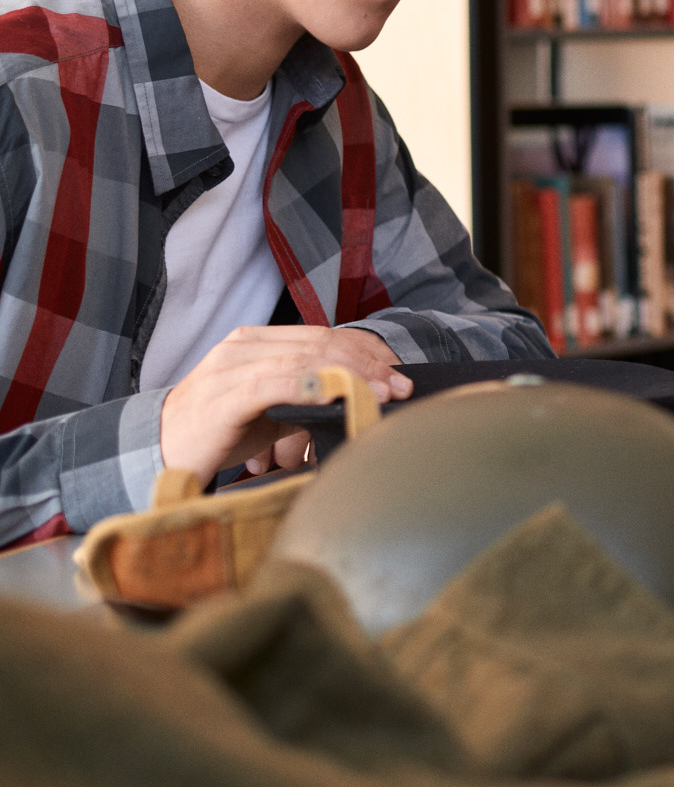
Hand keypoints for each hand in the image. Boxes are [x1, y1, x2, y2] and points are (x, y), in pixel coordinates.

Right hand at [159, 327, 410, 479]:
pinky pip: (275, 384)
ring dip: (351, 376)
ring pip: (304, 360)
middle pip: (320, 344)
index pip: (323, 335)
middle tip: (401, 385)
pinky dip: (313, 387)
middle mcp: (243, 346)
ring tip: (383, 393)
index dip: (366, 351)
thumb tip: (361, 398)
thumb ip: (308, 395)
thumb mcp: (271, 407)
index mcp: (255, 340)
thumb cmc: (219, 431)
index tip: (399, 372)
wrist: (159, 451)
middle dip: (368, 363)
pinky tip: (340, 395)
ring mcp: (231, 368)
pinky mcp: (224, 397)